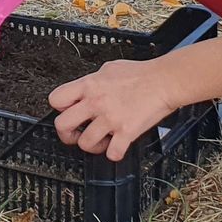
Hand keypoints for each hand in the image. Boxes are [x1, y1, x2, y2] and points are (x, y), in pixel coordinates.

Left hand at [49, 58, 179, 161]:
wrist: (165, 80)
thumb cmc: (141, 73)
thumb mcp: (108, 68)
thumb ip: (93, 81)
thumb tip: (86, 88)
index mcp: (89, 85)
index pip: (56, 99)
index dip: (59, 108)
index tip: (67, 112)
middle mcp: (96, 102)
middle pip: (62, 124)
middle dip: (66, 133)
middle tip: (75, 134)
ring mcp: (110, 118)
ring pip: (85, 143)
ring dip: (92, 146)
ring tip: (101, 141)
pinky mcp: (126, 132)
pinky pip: (112, 153)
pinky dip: (114, 153)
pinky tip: (117, 146)